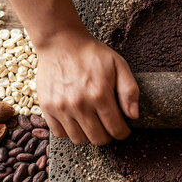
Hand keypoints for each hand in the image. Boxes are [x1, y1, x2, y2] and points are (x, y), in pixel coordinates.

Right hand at [36, 30, 138, 144]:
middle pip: (98, 139)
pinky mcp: (47, 107)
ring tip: (92, 123)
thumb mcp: (119, 65)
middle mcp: (80, 104)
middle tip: (108, 127)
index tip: (123, 129)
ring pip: (79, 139)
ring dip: (89, 135)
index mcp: (100, 94)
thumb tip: (133, 115)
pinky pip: (60, 133)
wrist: (60, 42)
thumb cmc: (91, 54)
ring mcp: (61, 107)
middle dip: (108, 136)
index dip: (123, 133)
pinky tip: (76, 120)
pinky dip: (69, 131)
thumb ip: (130, 90)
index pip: (116, 129)